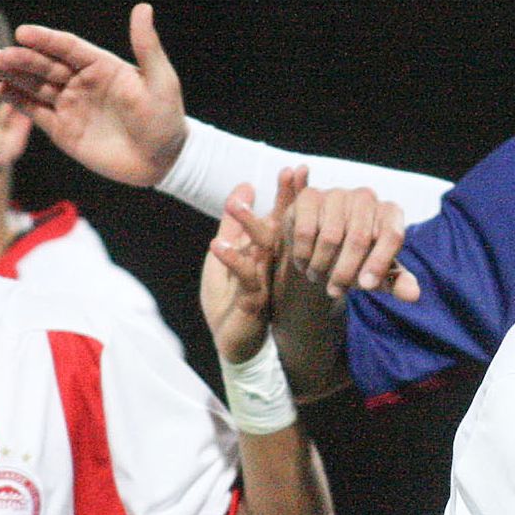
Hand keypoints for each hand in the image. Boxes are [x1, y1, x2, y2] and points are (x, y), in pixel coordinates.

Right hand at [0, 3, 188, 186]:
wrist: (162, 161)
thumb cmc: (166, 118)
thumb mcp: (160, 81)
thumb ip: (146, 46)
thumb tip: (143, 7)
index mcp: (102, 65)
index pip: (68, 47)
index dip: (46, 40)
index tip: (24, 32)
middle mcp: (82, 82)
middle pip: (46, 65)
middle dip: (22, 58)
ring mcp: (70, 105)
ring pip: (36, 86)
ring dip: (14, 74)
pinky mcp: (63, 130)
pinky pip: (36, 112)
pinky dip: (18, 100)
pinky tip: (0, 89)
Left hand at [202, 179, 286, 363]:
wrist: (232, 345)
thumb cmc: (229, 300)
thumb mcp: (224, 255)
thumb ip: (232, 225)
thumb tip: (245, 186)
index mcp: (267, 251)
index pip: (281, 216)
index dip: (289, 193)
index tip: (296, 169)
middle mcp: (272, 263)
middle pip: (283, 225)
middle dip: (288, 198)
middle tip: (293, 172)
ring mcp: (265, 281)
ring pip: (265, 248)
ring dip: (251, 223)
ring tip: (235, 202)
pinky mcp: (254, 301)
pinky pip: (247, 278)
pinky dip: (233, 260)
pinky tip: (217, 245)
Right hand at [275, 175, 421, 302]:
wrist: (323, 245)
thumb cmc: (359, 260)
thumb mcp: (379, 274)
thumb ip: (396, 282)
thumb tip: (413, 295)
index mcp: (390, 213)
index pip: (391, 235)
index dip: (379, 263)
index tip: (366, 286)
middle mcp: (366, 197)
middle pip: (359, 239)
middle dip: (345, 272)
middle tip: (335, 292)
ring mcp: (338, 194)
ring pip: (330, 237)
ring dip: (321, 266)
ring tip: (318, 276)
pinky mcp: (310, 196)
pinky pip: (306, 231)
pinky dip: (303, 255)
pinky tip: (304, 262)